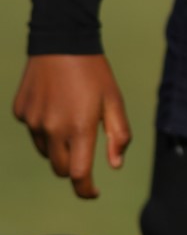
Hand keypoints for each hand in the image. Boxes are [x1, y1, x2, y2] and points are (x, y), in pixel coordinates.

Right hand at [11, 54, 131, 198]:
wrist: (61, 42)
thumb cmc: (94, 73)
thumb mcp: (114, 101)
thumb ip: (118, 135)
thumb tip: (115, 165)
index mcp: (78, 129)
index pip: (78, 175)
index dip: (86, 189)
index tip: (93, 192)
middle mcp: (51, 130)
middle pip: (61, 168)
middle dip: (74, 168)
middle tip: (86, 152)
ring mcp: (32, 122)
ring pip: (46, 151)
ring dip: (59, 147)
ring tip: (72, 119)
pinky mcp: (20, 112)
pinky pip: (33, 131)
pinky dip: (44, 129)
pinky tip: (55, 106)